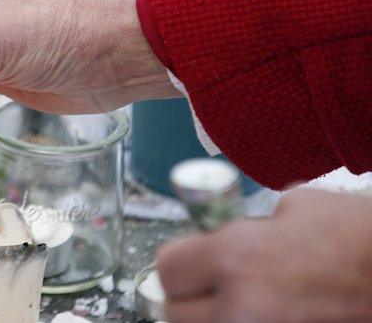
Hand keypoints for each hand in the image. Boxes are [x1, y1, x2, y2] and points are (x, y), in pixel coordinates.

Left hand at [157, 189, 371, 322]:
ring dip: (215, 316)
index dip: (179, 261)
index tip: (191, 257)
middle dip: (190, 296)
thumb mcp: (293, 208)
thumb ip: (245, 226)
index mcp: (234, 258)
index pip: (168, 269)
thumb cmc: (356, 235)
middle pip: (177, 314)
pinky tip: (269, 312)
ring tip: (242, 298)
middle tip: (210, 283)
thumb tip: (222, 234)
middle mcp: (239, 306)